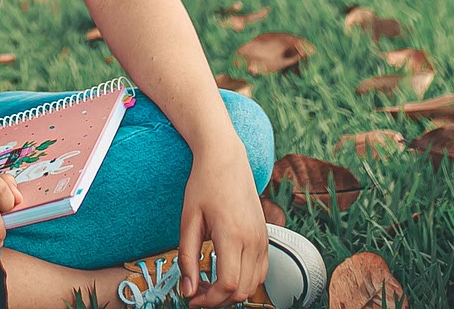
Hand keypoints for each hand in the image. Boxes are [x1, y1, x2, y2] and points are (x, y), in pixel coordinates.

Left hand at [177, 144, 267, 306]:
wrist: (226, 158)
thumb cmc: (205, 184)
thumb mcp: (189, 220)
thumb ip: (187, 258)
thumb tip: (188, 289)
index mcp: (232, 234)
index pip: (227, 284)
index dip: (209, 300)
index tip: (192, 299)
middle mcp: (253, 240)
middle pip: (242, 290)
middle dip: (218, 300)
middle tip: (197, 294)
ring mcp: (262, 239)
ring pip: (254, 285)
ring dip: (233, 293)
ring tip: (209, 285)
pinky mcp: (265, 237)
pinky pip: (261, 272)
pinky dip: (245, 281)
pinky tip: (225, 273)